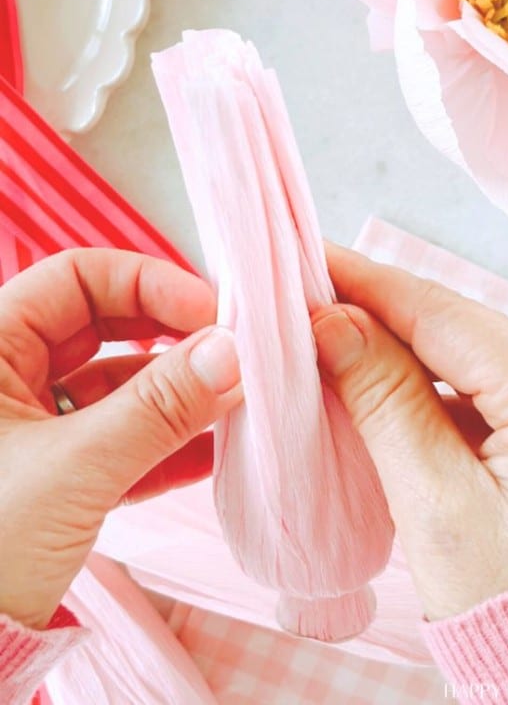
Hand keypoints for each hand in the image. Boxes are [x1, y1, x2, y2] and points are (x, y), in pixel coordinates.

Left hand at [0, 249, 240, 629]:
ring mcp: (34, 430)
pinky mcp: (56, 478)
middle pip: (105, 326)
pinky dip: (165, 444)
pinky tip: (212, 453)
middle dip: (171, 337)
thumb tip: (230, 351)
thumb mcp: (74, 470)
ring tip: (235, 402)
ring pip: (117, 387)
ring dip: (177, 393)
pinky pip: (119, 442)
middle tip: (231, 351)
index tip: (209, 311)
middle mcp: (9, 381)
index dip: (146, 283)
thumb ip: (157, 407)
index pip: (76, 278)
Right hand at [314, 246, 507, 620]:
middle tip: (309, 294)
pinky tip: (382, 379)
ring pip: (473, 354)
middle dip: (383, 311)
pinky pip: (490, 385)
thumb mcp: (434, 507)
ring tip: (333, 333)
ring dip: (403, 346)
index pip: (450, 319)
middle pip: (463, 329)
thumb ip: (384, 402)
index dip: (372, 285)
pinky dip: (433, 381)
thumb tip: (333, 322)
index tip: (312, 259)